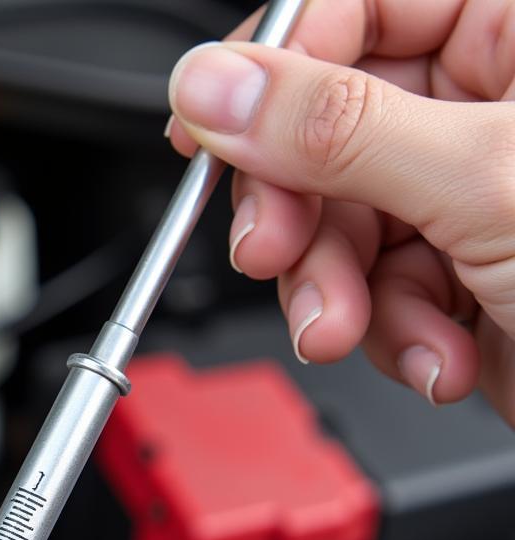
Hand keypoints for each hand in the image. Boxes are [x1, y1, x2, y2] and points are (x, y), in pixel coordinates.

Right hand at [166, 0, 514, 423]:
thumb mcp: (483, 181)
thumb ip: (334, 129)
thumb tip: (214, 87)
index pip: (355, 6)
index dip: (269, 69)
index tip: (209, 129)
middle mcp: (489, 101)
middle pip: (325, 129)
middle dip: (299, 212)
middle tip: (276, 254)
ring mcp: (466, 190)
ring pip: (337, 222)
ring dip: (337, 292)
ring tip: (360, 330)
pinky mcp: (455, 267)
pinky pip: (371, 286)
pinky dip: (388, 332)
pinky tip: (435, 349)